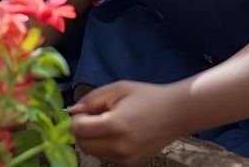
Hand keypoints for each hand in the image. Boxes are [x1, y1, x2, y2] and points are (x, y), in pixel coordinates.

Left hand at [68, 81, 183, 165]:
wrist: (176, 114)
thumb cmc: (147, 97)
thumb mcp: (117, 89)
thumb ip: (91, 100)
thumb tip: (72, 111)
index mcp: (115, 126)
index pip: (78, 129)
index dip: (77, 119)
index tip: (87, 111)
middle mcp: (119, 147)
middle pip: (82, 144)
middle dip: (82, 130)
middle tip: (95, 117)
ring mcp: (126, 158)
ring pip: (92, 152)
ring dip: (92, 139)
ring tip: (108, 124)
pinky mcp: (131, 164)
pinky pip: (106, 157)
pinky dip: (104, 146)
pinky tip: (116, 134)